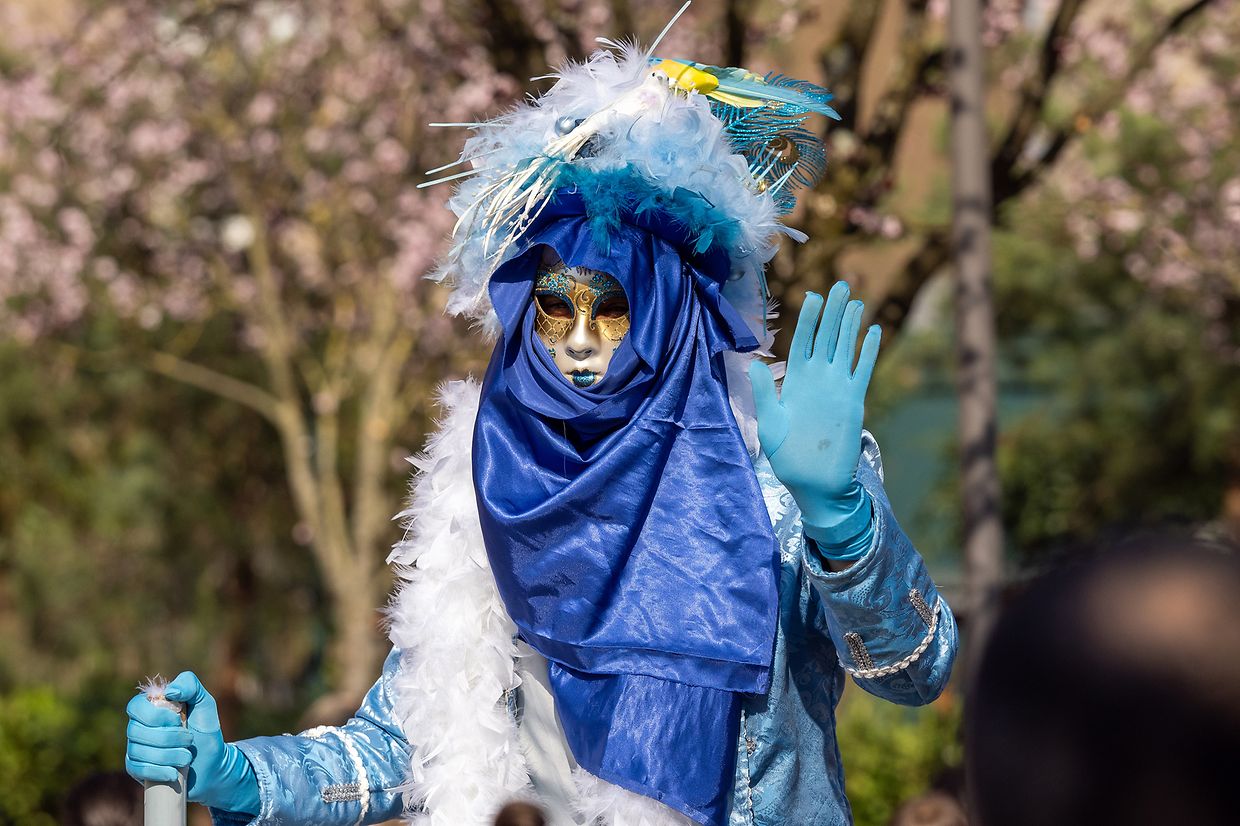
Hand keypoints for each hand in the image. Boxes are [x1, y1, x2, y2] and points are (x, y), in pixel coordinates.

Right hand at [125, 671, 259, 814]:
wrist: (211, 764)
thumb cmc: (205, 731)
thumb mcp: (204, 703)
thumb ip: (191, 686)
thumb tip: (169, 692)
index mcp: (151, 708)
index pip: (135, 706)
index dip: (154, 715)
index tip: (177, 719)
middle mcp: (137, 727)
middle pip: (135, 731)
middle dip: (167, 737)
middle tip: (189, 740)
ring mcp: (135, 749)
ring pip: (138, 751)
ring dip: (168, 755)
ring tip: (187, 757)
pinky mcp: (137, 769)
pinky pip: (137, 770)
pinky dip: (158, 771)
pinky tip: (173, 773)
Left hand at [749, 281, 879, 546]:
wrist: (815, 484)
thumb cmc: (788, 458)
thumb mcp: (770, 424)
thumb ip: (765, 393)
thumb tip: (755, 363)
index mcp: (795, 382)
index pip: (802, 342)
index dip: (807, 319)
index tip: (812, 296)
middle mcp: (817, 380)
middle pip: (826, 337)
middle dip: (832, 312)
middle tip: (841, 284)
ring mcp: (837, 389)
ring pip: (845, 348)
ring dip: (851, 325)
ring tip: (856, 301)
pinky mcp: (854, 401)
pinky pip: (863, 370)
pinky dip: (869, 351)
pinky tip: (874, 331)